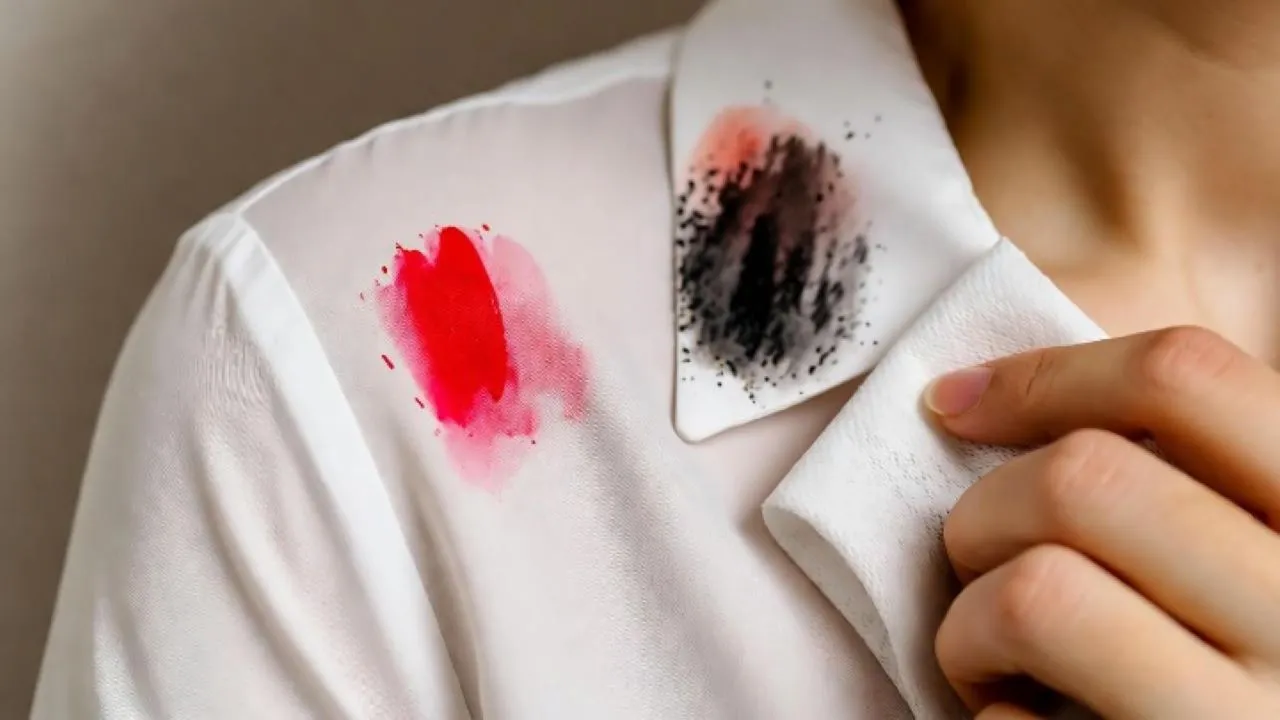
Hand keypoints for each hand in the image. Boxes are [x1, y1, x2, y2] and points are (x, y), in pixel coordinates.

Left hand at [924, 327, 1279, 718]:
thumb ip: (1177, 463)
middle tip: (975, 558)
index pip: (1189, 372)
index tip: (954, 403)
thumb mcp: (1232, 532)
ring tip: (986, 648)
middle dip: (982, 512)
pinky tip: (1017, 717)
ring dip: (967, 620)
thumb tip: (980, 391)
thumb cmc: (1212, 648)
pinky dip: (989, 713)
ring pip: (1037, 595)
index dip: (1042, 373)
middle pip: (1085, 479)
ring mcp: (1248, 717)